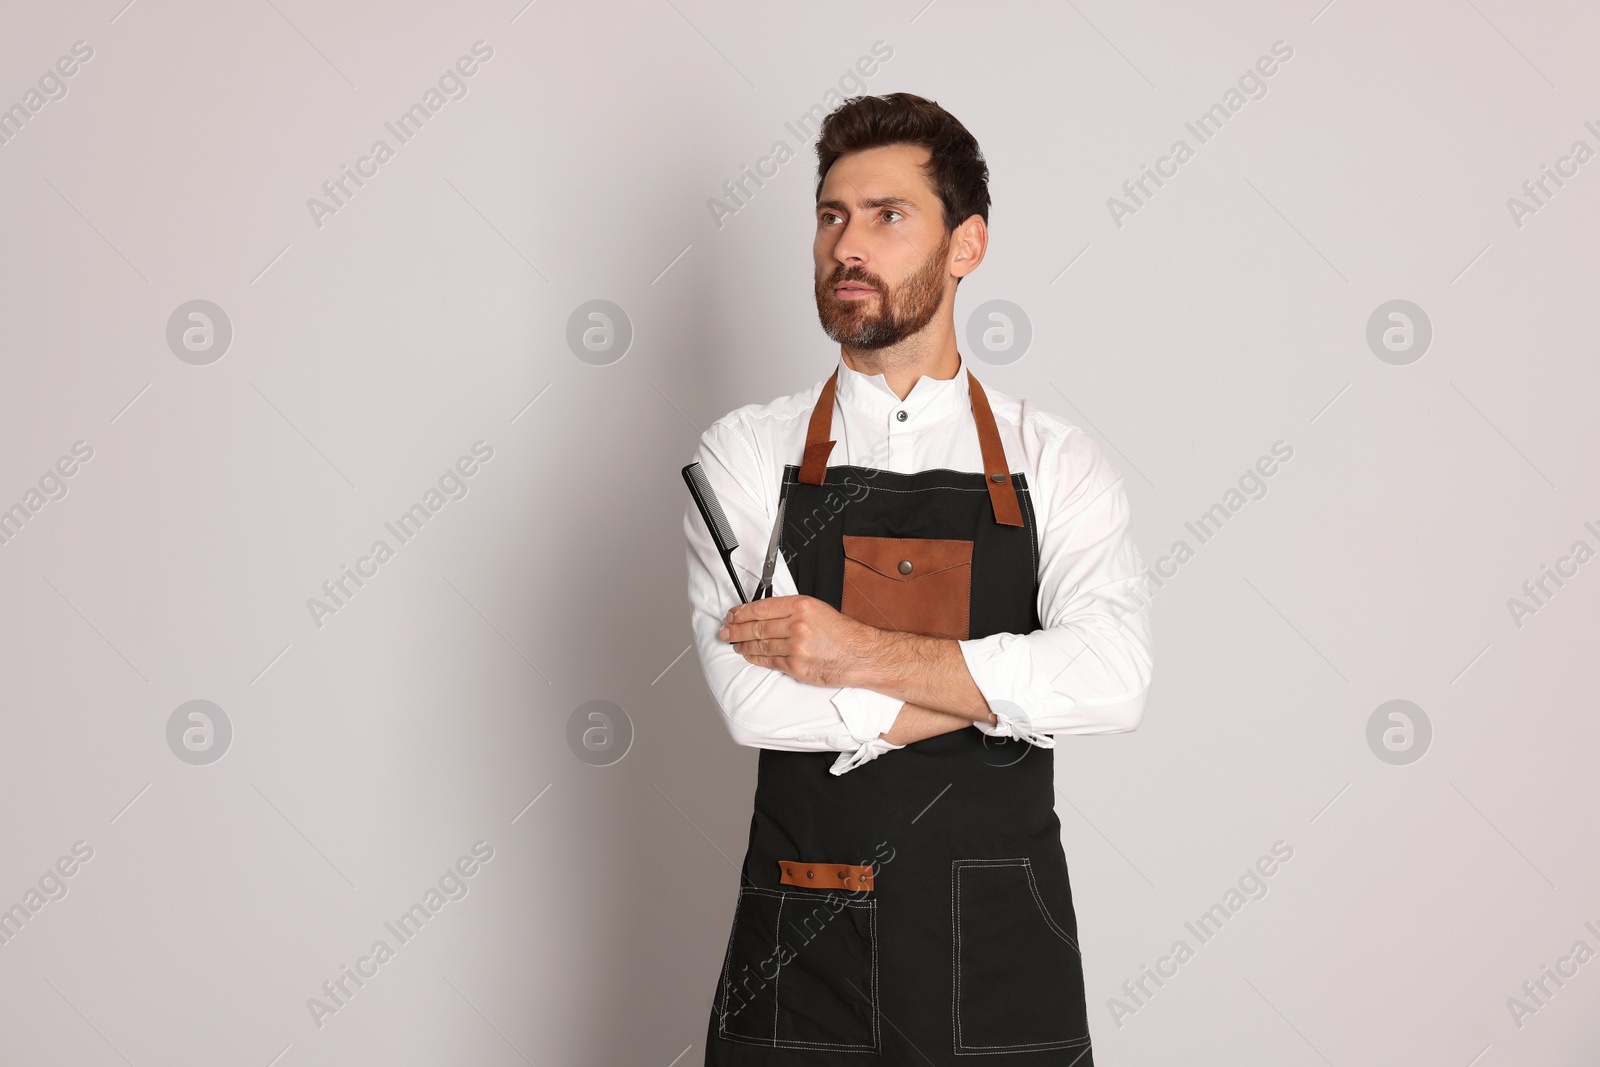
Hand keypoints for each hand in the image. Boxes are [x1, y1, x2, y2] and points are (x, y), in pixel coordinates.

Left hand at [719, 595, 875, 686]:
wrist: (861, 655)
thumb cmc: (844, 633)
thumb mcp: (818, 609)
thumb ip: (792, 610)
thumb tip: (766, 614)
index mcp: (801, 606)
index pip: (761, 608)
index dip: (742, 612)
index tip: (732, 614)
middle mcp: (797, 625)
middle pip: (757, 627)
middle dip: (736, 629)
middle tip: (726, 630)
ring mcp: (795, 648)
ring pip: (760, 645)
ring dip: (743, 644)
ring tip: (734, 643)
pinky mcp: (796, 667)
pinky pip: (770, 661)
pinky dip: (756, 658)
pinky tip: (749, 655)